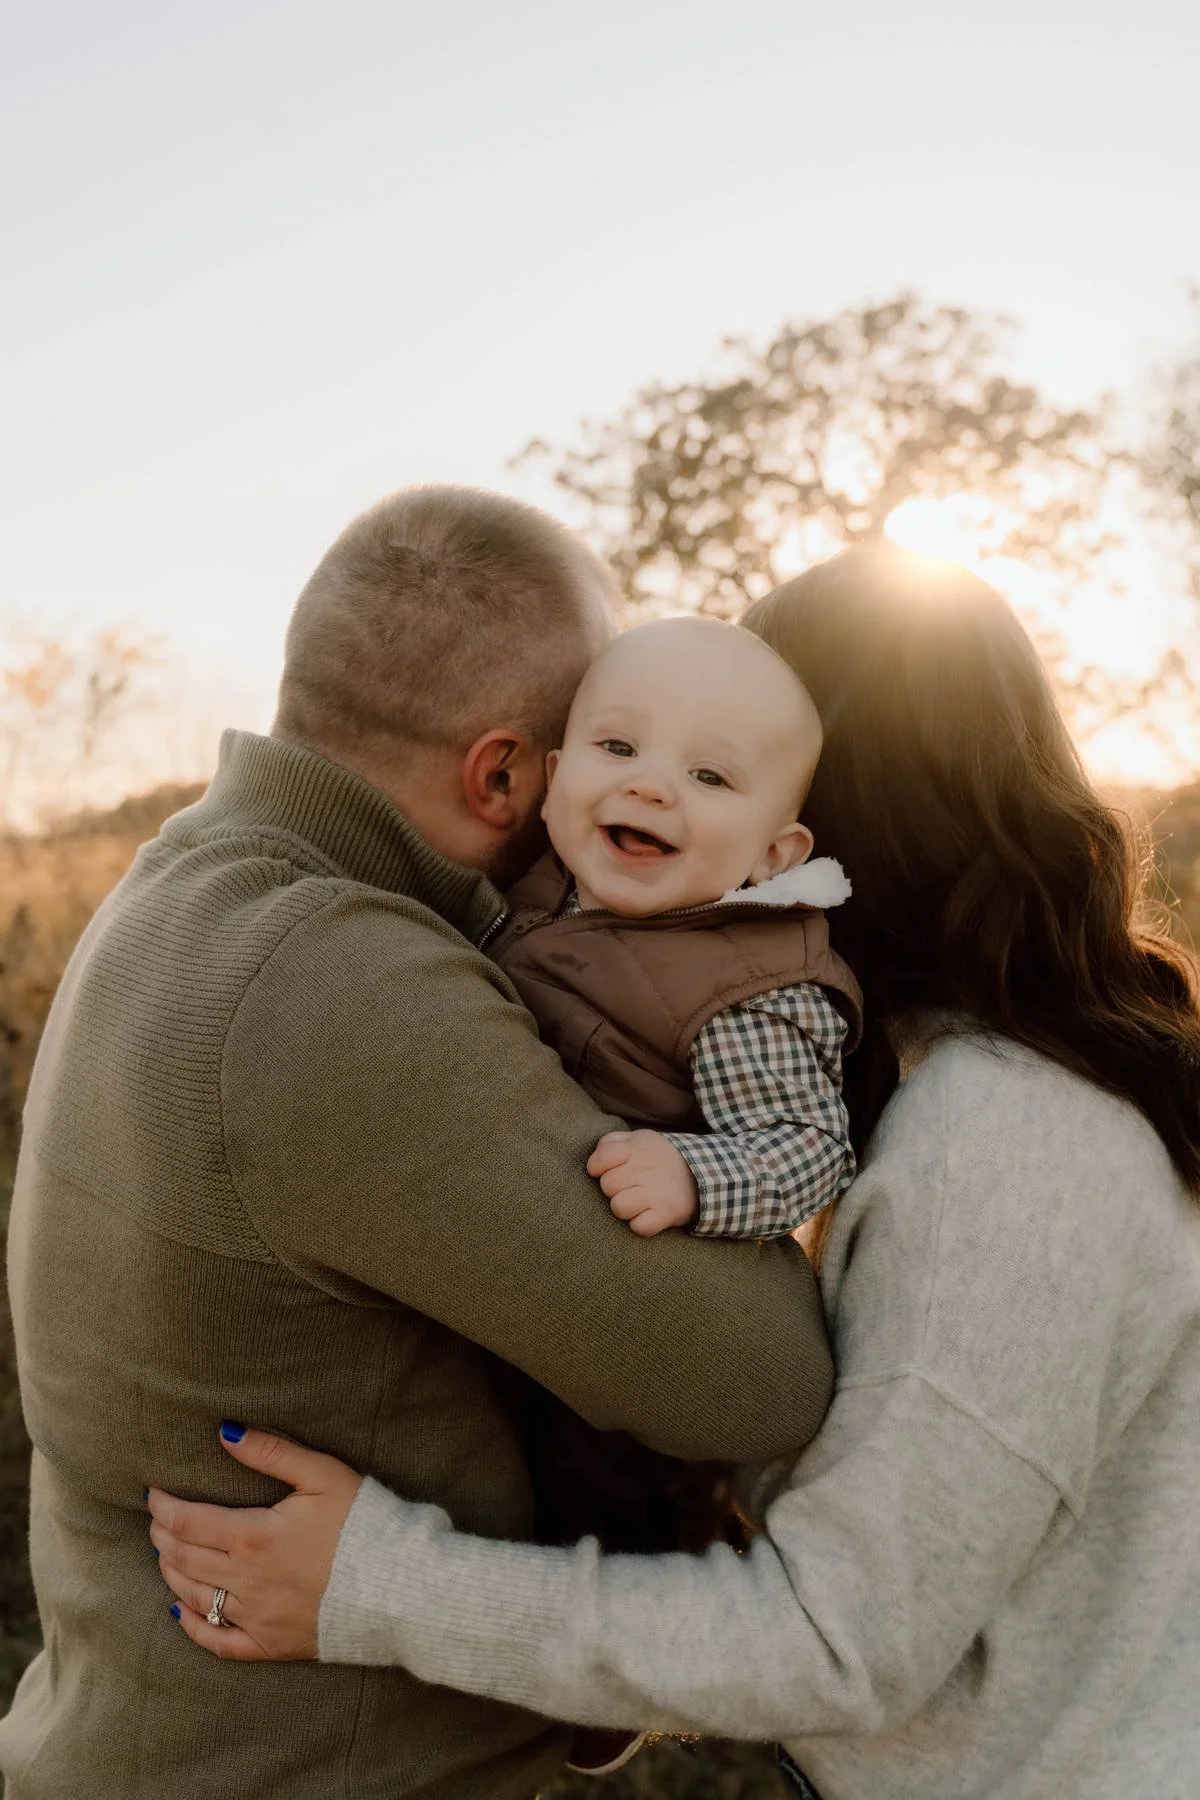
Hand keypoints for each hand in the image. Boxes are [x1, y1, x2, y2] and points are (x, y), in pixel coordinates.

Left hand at [147, 1424, 362, 1660]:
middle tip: (156, 1519)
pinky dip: (192, 1626)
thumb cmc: (363, 1523)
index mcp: (254, 1536)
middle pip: (184, 1557)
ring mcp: (256, 1617)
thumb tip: (224, 1432)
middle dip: (163, 1535)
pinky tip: (180, 1610)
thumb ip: (271, 1452)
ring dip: (171, 1571)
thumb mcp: (322, 1474)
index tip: (152, 1493)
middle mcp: (246, 1580)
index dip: (163, 1506)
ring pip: (194, 1595)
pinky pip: (218, 1642)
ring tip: (163, 1553)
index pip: (188, 1520)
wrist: (398, 1586)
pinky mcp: (270, 1645)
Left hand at [587, 1130, 698, 1235]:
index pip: (601, 1157)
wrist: (704, 1174)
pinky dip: (641, 1225)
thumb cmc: (661, 1159)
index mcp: (637, 1147)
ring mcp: (657, 1191)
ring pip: (618, 1207)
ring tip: (636, 1202)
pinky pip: (639, 1227)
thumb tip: (594, 1156)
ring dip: (624, 1208)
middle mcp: (647, 1167)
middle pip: (607, 1185)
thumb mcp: (641, 1139)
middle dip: (613, 1189)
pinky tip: (647, 1214)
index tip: (605, 1171)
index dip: (596, 1167)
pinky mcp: (667, 1212)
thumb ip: (614, 1141)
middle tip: (628, 1186)